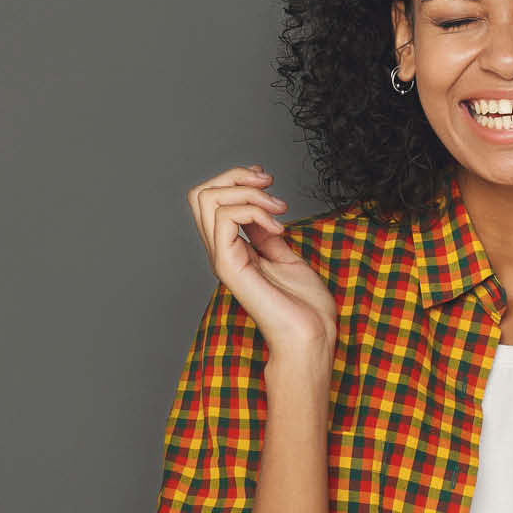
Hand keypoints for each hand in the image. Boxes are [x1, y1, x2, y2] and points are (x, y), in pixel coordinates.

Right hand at [188, 165, 337, 358]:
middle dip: (236, 176)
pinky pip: (226, 218)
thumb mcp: (286, 256)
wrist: (311, 336)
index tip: (269, 182)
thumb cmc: (305, 306)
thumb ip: (266, 234)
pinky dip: (254, 210)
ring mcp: (222, 259)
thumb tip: (259, 212)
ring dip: (249, 191)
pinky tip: (278, 228)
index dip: (237, 179)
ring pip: (208, 198)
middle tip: (270, 183)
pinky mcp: (229, 266)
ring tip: (278, 208)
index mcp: (233, 249)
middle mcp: (222, 251)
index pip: (212, 200)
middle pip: (201, 193)